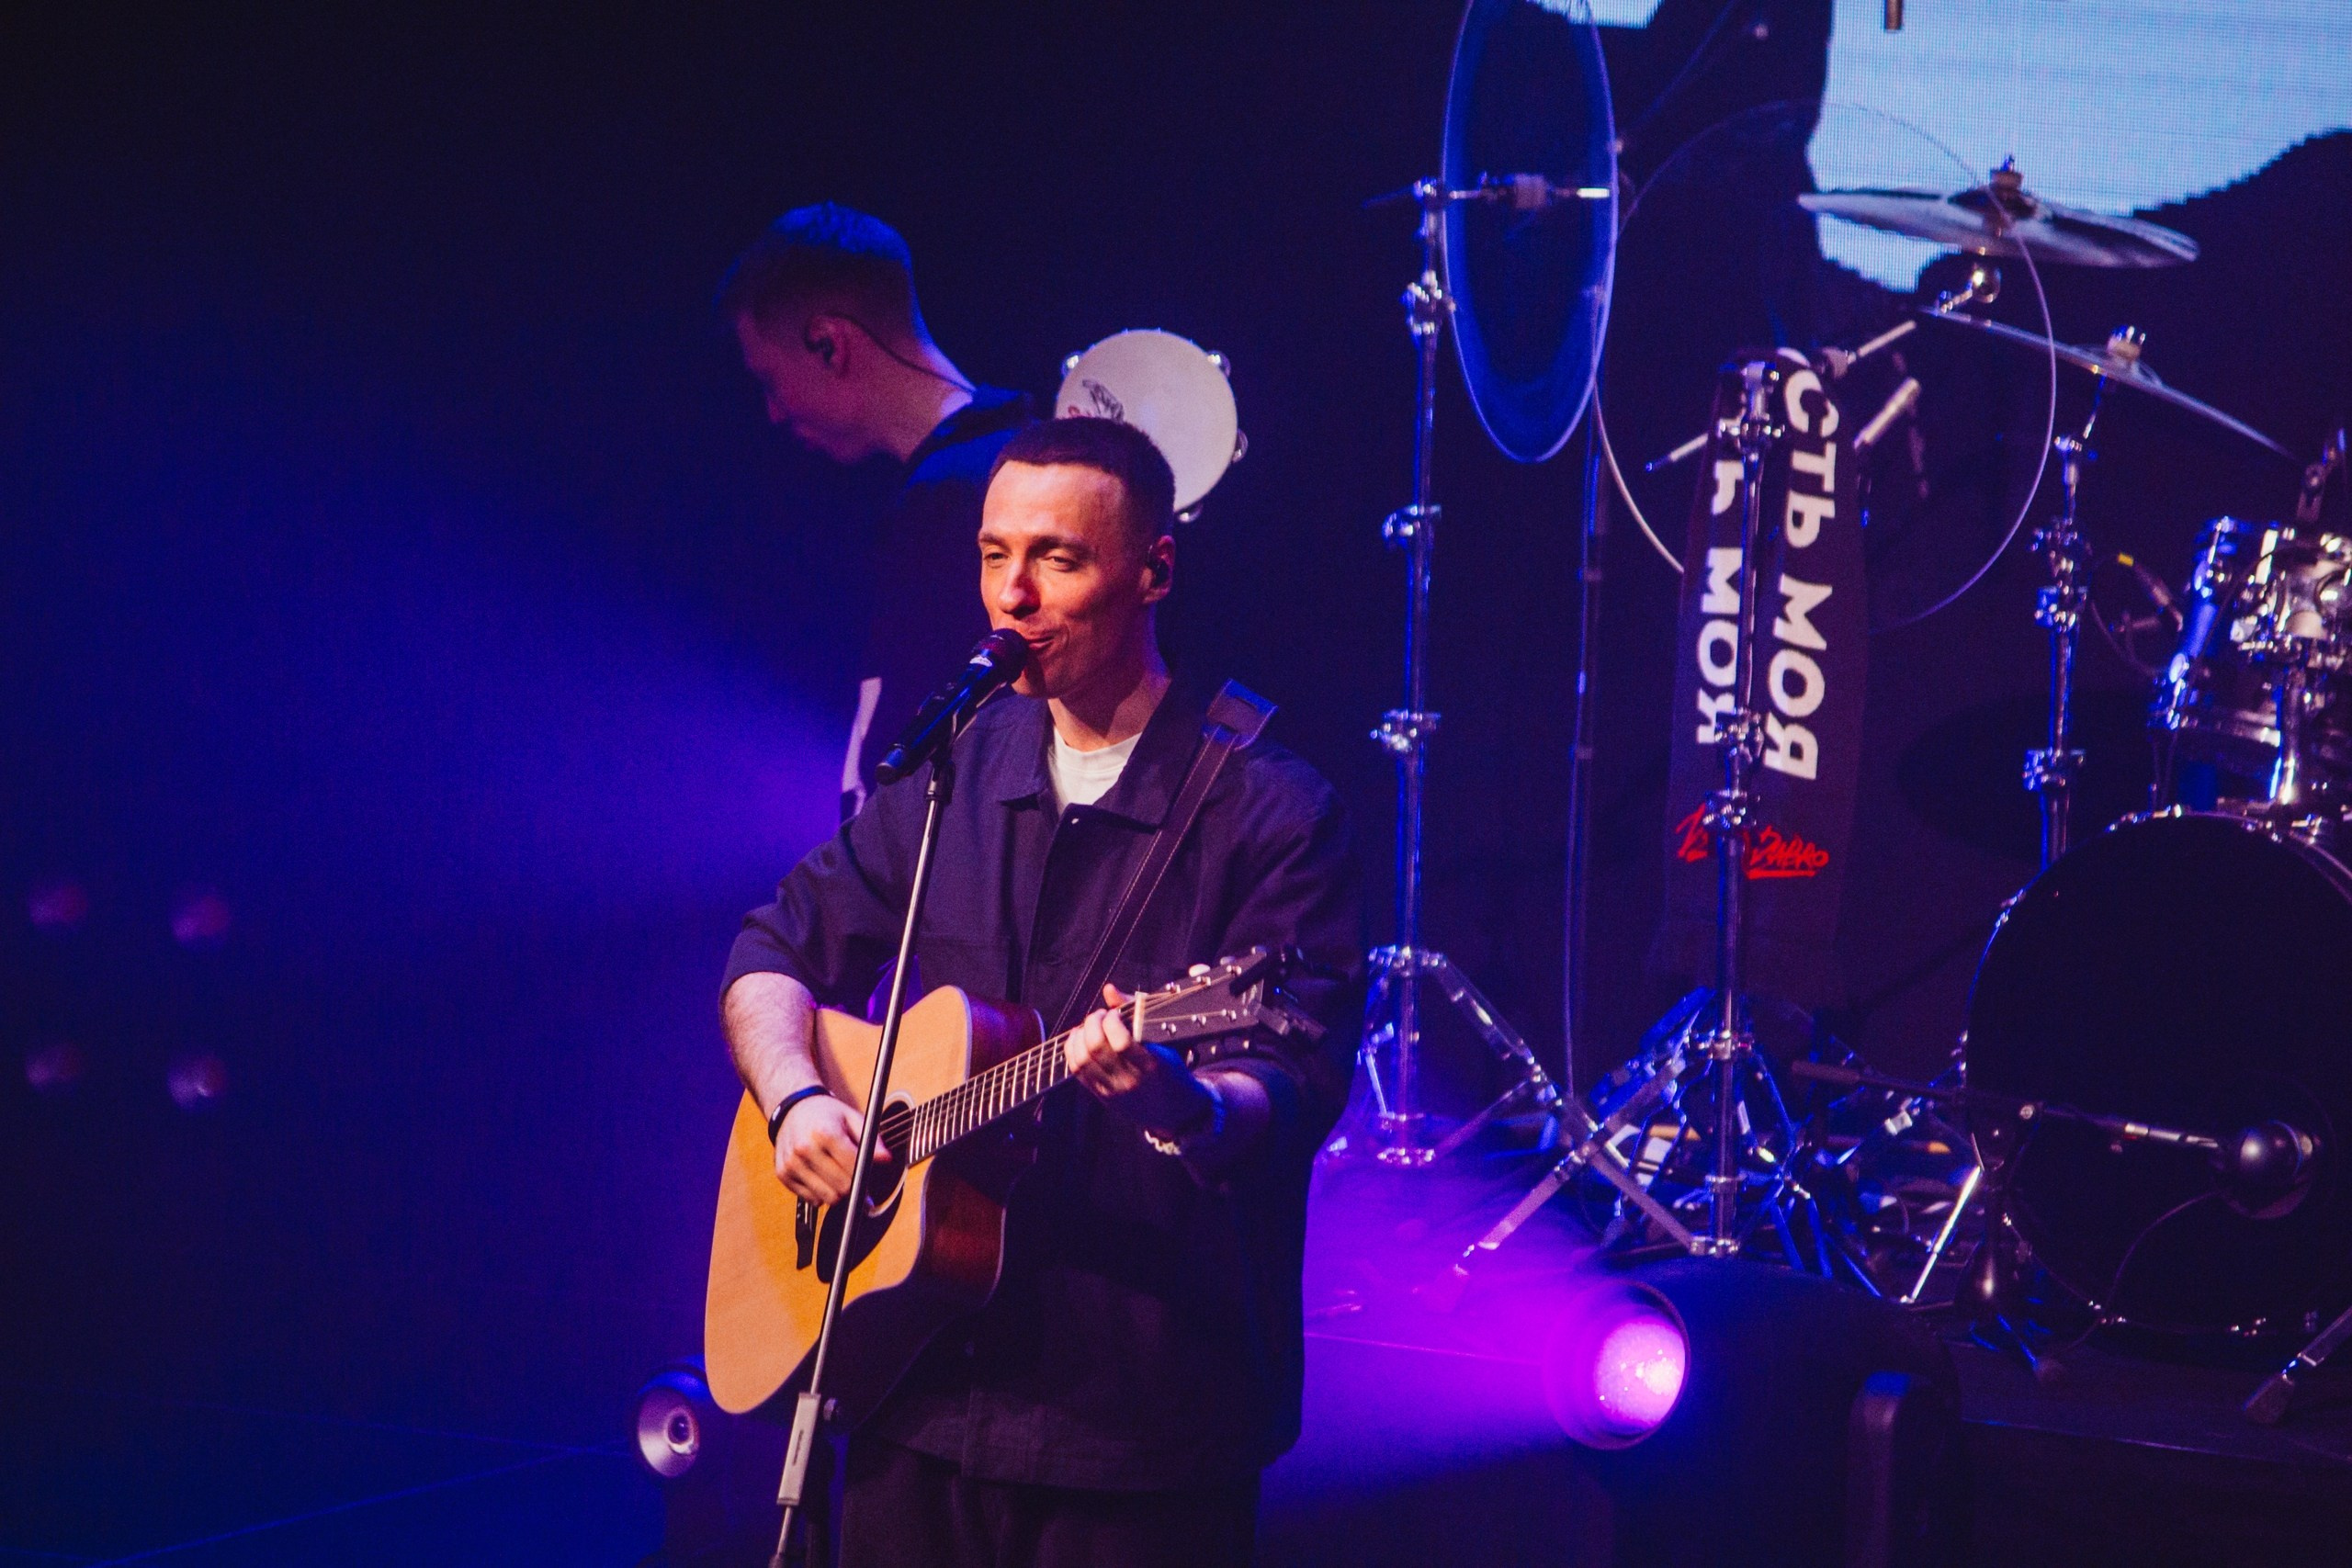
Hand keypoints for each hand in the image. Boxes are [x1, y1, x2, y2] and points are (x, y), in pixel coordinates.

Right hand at [772, 1093, 887, 1205]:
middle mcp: (805, 1149)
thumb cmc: (826, 1114)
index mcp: (825, 1133)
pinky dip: (819, 1193)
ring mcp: (792, 1163)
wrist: (793, 1109)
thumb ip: (871, 1138)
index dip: (864, 1173)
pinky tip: (820, 1176)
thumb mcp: (852, 1118)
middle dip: (852, 1185)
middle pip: (841, 1187)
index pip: (853, 1168)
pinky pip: (810, 1199)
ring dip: (836, 1192)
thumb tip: (885, 1159)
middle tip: (853, 1176)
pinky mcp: (783, 1174)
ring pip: (826, 1198)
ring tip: (837, 1175)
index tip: (867, 1174)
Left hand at [1066, 983, 1214, 1133]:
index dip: (1110, 1021)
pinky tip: (1080, 1039)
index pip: (1121, 1042)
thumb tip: (1109, 989)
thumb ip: (1136, 1011)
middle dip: (1092, 1023)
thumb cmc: (1171, 1069)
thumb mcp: (1164, 1041)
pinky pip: (1078, 1071)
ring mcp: (1114, 1090)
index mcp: (1151, 1065)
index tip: (1113, 1014)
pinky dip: (1073, 1050)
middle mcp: (1131, 1080)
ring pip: (1082, 1060)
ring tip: (1089, 1027)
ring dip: (1080, 1036)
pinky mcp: (1102, 1097)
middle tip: (1099, 1016)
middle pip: (1096, 1048)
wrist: (1175, 1110)